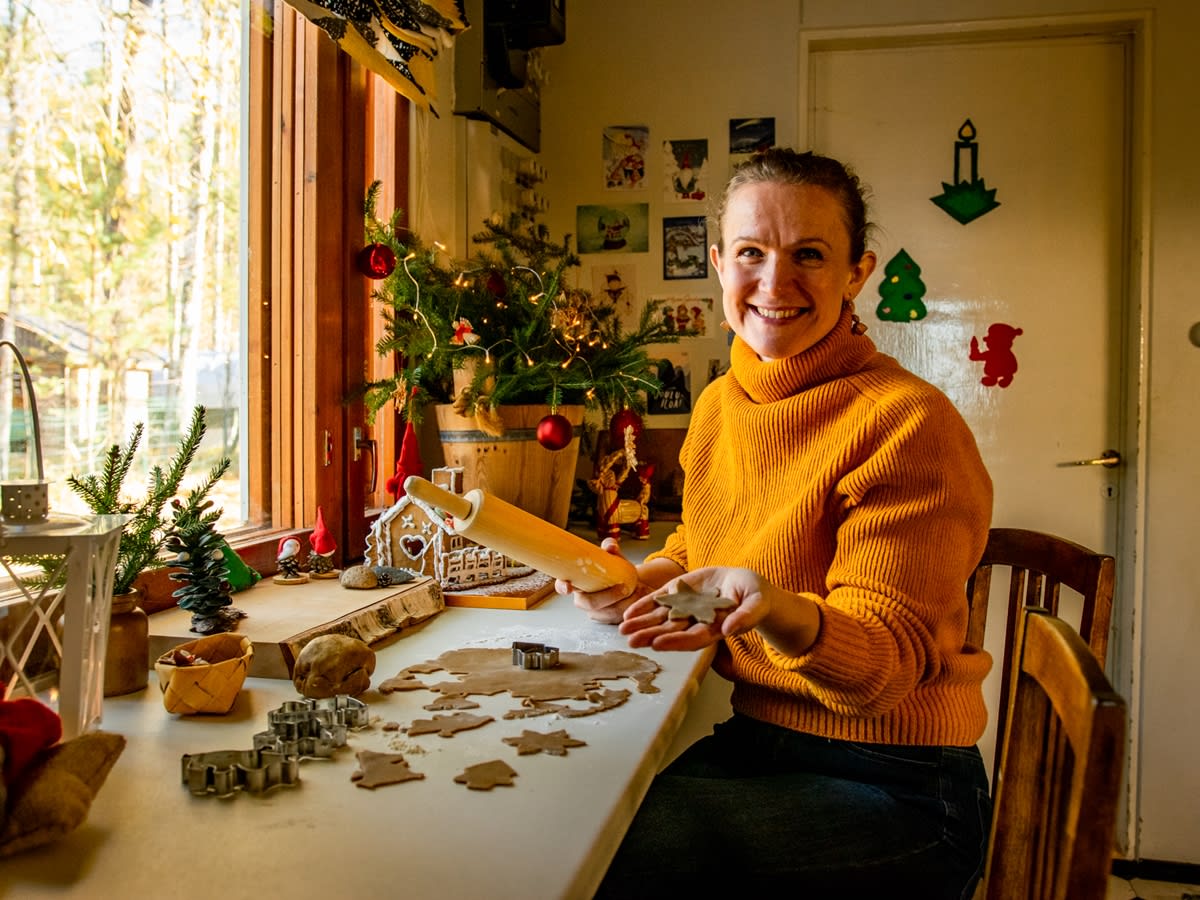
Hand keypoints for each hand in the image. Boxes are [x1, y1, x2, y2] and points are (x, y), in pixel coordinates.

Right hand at [556, 539, 639, 624]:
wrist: (630, 584)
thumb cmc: (615, 569)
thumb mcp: (614, 556)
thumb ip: (611, 548)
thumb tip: (610, 547)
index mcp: (577, 582)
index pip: (562, 585)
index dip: (562, 587)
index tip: (568, 587)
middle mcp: (582, 599)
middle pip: (589, 603)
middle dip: (607, 596)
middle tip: (624, 587)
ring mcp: (594, 612)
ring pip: (606, 612)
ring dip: (622, 603)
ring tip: (634, 591)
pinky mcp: (607, 620)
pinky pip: (617, 618)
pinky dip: (629, 609)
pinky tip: (635, 599)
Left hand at [619, 566, 774, 651]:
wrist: (747, 584)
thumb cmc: (755, 597)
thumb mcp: (756, 604)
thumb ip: (745, 617)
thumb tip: (730, 629)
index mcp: (714, 629)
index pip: (692, 638)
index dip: (675, 641)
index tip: (658, 644)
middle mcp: (696, 621)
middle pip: (671, 632)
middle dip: (650, 636)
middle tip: (631, 641)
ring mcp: (685, 607)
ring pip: (660, 619)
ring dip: (641, 624)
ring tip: (623, 629)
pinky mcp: (680, 592)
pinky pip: (659, 601)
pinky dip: (643, 606)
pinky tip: (628, 613)